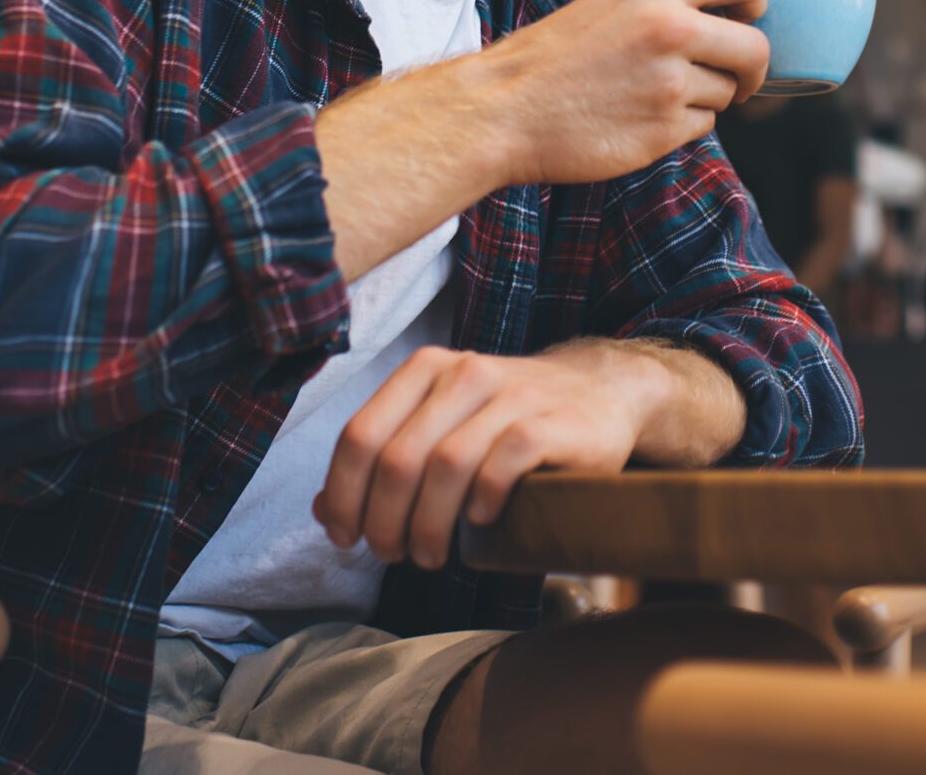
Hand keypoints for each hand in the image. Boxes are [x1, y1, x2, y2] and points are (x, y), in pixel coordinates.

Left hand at [313, 343, 662, 571]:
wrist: (600, 393)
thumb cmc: (507, 422)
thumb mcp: (442, 429)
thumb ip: (385, 462)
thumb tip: (325, 511)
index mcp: (424, 370)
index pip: (359, 435)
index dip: (342, 495)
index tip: (345, 538)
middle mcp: (462, 372)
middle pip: (398, 458)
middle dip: (384, 521)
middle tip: (393, 555)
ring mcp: (510, 393)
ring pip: (446, 464)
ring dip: (428, 523)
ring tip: (430, 555)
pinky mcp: (553, 422)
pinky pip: (504, 462)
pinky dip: (483, 498)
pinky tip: (480, 520)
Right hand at [473, 0, 769, 187]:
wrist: (504, 108)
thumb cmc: (555, 56)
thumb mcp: (613, 3)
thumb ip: (670, 3)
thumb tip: (733, 19)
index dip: (757, 2)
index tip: (745, 20)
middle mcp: (672, 28)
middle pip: (756, 48)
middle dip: (750, 69)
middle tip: (732, 78)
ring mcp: (670, 81)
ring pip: (727, 92)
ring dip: (704, 98)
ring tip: (649, 94)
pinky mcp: (664, 129)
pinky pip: (703, 126)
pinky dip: (681, 125)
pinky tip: (638, 118)